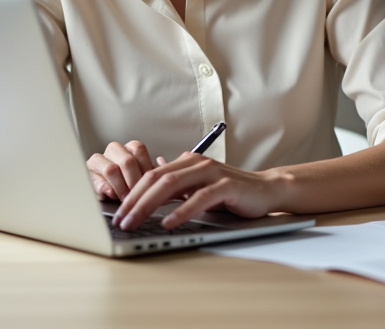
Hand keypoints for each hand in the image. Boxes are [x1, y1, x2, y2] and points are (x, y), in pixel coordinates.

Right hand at [86, 140, 165, 200]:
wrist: (108, 190)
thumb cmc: (130, 183)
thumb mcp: (144, 176)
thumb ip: (152, 173)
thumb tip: (160, 169)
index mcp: (130, 147)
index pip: (139, 150)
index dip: (145, 169)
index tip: (149, 184)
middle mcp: (115, 150)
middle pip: (126, 161)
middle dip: (134, 182)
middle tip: (138, 195)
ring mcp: (100, 160)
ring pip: (111, 169)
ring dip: (121, 188)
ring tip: (126, 199)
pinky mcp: (89, 174)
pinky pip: (97, 181)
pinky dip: (106, 191)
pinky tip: (112, 196)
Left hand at [111, 152, 287, 230]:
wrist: (266, 190)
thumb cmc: (232, 192)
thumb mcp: (199, 186)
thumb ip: (178, 183)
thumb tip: (153, 175)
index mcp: (187, 162)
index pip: (151, 175)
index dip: (132, 193)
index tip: (118, 212)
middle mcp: (197, 163)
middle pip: (156, 179)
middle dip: (134, 200)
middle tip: (120, 220)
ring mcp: (211, 173)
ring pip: (172, 185)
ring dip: (149, 205)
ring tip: (135, 222)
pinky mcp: (226, 186)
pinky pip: (199, 198)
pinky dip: (182, 211)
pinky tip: (169, 222)